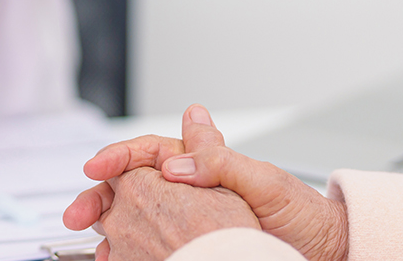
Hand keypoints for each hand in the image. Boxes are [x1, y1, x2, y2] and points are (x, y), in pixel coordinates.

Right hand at [72, 105, 349, 260]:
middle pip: (129, 184)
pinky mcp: (190, 244)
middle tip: (79, 215)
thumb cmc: (301, 213)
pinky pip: (148, 244)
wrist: (323, 253)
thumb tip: (176, 162)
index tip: (96, 168)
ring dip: (108, 227)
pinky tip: (118, 260)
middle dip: (98, 196)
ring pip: (133, 216)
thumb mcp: (264, 181)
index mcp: (202, 162)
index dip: (117, 156)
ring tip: (96, 244)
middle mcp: (189, 186)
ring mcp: (187, 217)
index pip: (148, 151)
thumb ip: (219, 163)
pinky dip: (128, 252)